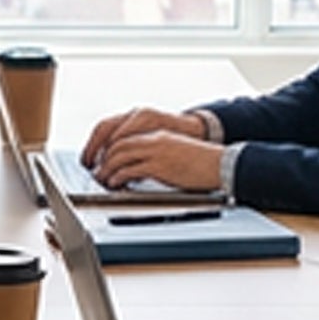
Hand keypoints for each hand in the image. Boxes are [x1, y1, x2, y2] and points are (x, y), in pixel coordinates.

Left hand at [91, 129, 224, 192]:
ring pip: (121, 156)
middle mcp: (155, 140)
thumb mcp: (176, 153)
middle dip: (104, 159)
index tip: (103, 160)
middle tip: (98, 171)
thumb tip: (141, 169)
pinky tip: (115, 183)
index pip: (125, 137)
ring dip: (108, 168)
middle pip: (119, 145)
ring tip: (102, 179)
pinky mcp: (160, 166)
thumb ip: (157, 157)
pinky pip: (131, 169)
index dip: (110, 149)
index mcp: (158, 136)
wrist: (220, 165)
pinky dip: (119, 176)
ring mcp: (157, 152)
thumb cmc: (202, 163)